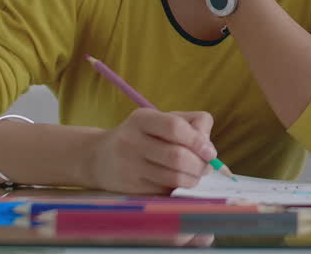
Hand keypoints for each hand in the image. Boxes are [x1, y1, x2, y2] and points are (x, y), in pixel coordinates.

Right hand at [86, 108, 218, 193]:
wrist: (99, 158)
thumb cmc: (142, 136)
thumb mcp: (161, 120)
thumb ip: (192, 125)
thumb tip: (211, 151)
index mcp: (142, 119)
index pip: (175, 127)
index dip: (198, 141)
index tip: (210, 152)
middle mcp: (131, 141)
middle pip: (177, 156)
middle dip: (199, 165)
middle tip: (205, 167)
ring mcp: (129, 167)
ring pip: (173, 178)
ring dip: (193, 180)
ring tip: (194, 176)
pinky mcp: (131, 189)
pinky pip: (165, 192)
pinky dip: (179, 190)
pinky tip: (179, 184)